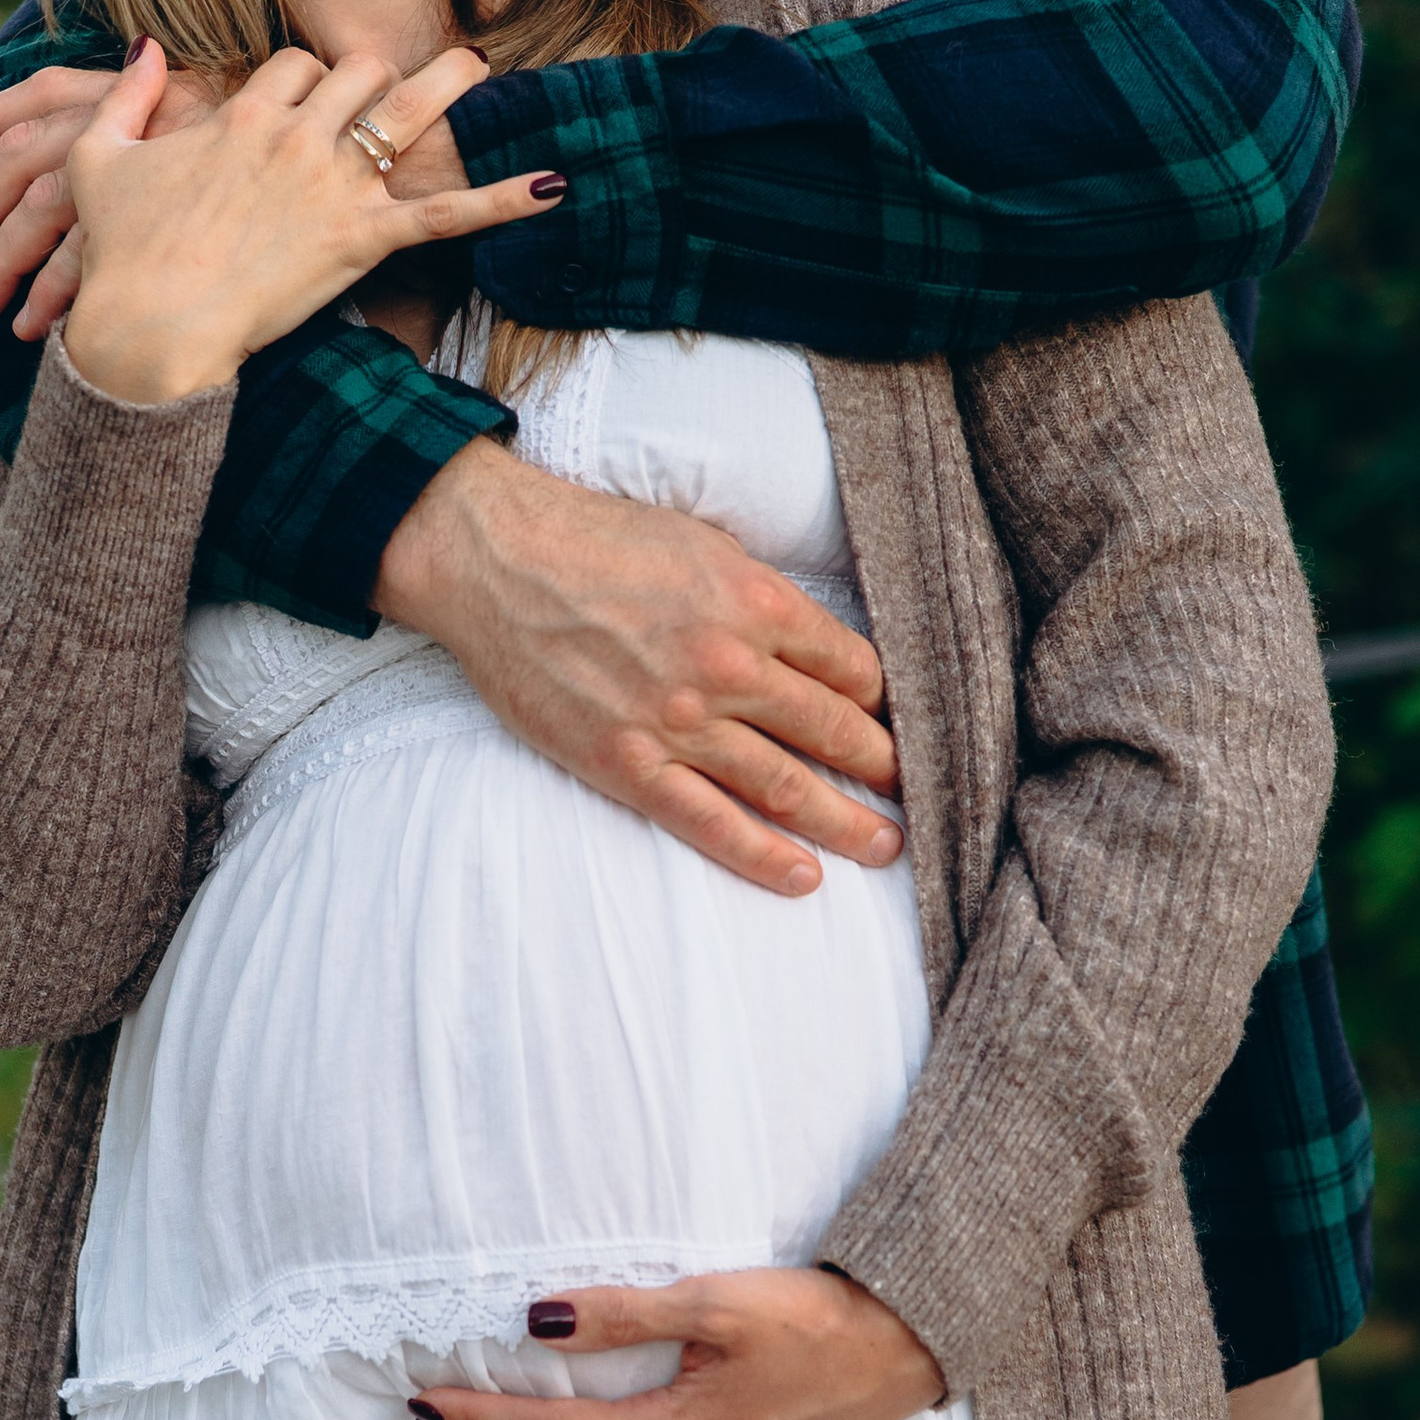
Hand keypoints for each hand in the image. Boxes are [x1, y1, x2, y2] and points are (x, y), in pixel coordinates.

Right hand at [59, 38, 557, 406]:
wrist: (149, 326)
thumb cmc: (119, 253)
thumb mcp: (100, 160)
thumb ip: (124, 96)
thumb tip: (144, 47)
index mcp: (242, 117)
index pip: (294, 65)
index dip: (306, 80)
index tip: (309, 101)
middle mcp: (295, 139)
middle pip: (357, 71)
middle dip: (374, 76)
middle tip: (391, 90)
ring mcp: (334, 187)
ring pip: (406, 111)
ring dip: (448, 86)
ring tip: (479, 69)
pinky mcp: (363, 240)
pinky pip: (447, 214)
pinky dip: (501, 200)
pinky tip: (555, 185)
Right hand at [374, 439, 901, 896]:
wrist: (498, 562)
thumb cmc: (598, 540)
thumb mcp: (703, 543)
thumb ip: (760, 596)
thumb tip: (811, 640)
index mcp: (756, 602)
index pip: (853, 667)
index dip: (884, 701)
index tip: (896, 723)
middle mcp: (730, 666)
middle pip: (836, 732)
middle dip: (887, 768)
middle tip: (920, 794)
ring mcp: (681, 723)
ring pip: (789, 787)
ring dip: (848, 823)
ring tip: (886, 847)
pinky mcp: (630, 766)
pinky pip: (713, 825)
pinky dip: (765, 856)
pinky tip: (806, 878)